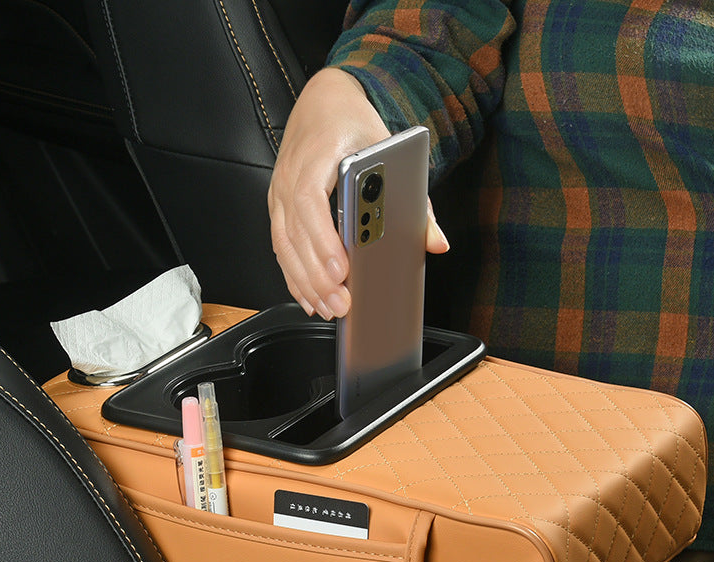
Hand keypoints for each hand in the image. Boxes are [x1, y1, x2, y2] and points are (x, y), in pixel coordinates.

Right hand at [268, 68, 448, 318]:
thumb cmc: (355, 126)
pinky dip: (294, 277)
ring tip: (329, 309)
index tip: (342, 270)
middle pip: (296, 235)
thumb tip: (436, 242)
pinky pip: (280, 248)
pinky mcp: (277, 208)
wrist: (323, 102)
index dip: (323, 240)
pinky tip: (309, 299)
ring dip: (306, 283)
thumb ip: (415, 201)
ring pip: (284, 247)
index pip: (310, 202)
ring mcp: (278, 194)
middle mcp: (290, 176)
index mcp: (316, 156)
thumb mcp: (391, 151)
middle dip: (318, 276)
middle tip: (341, 304)